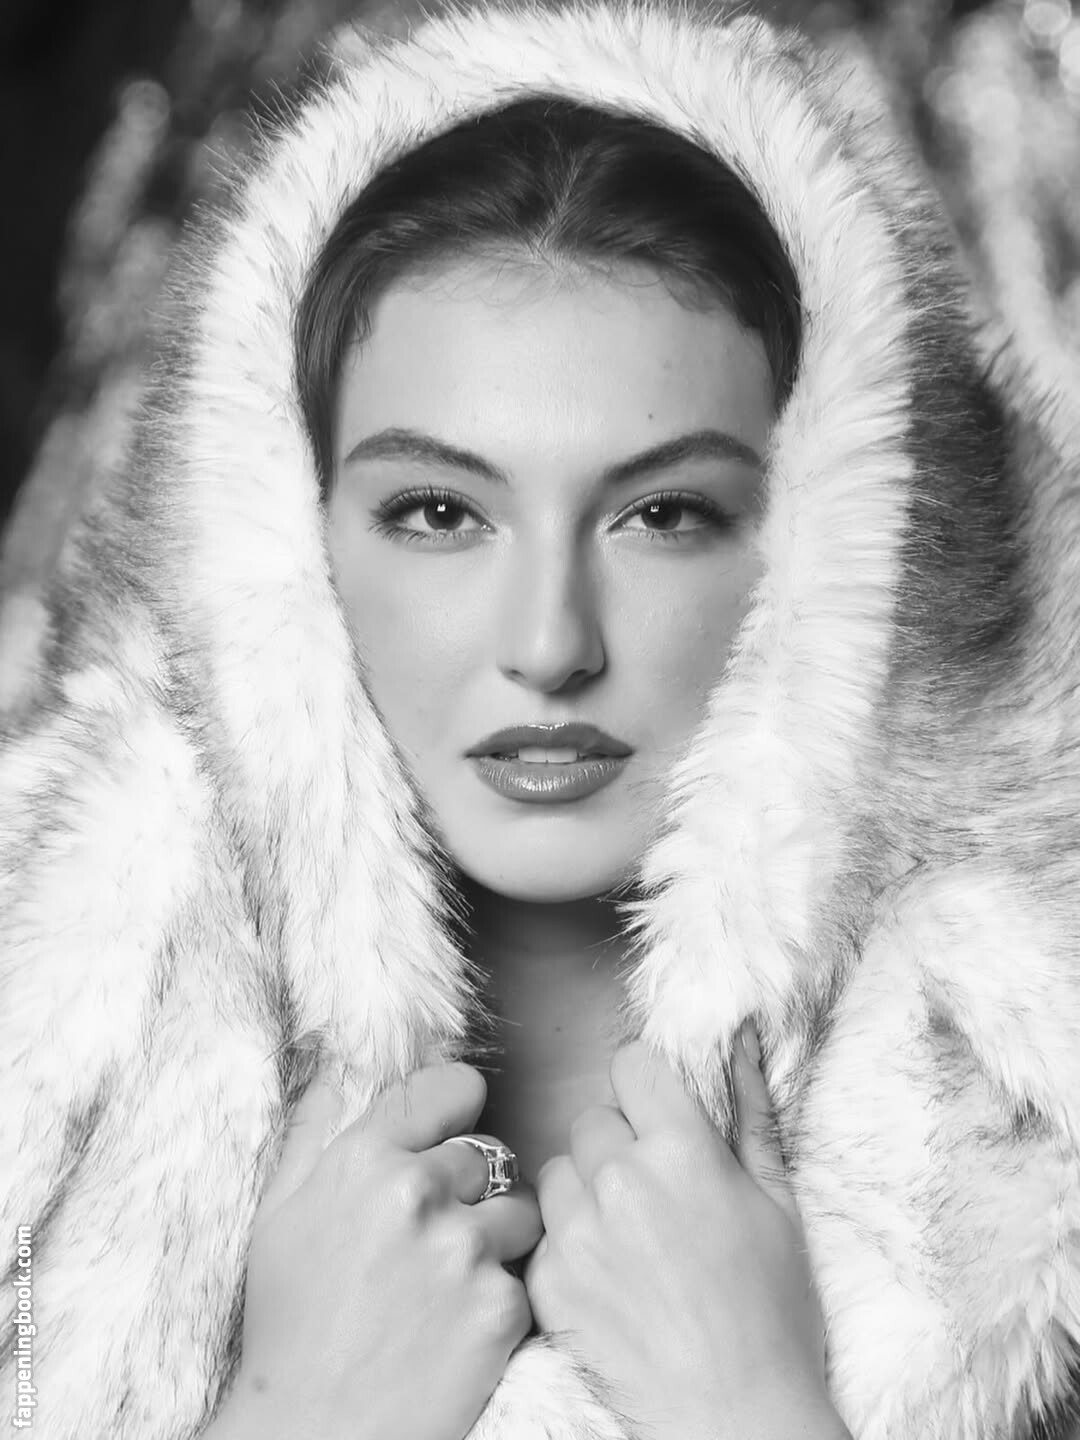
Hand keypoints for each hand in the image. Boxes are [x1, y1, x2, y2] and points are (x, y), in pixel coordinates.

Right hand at [214, 1060, 541, 1439]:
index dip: (457, 1107)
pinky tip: (460, 1325)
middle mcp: (417, 1193)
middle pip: (488, 1153)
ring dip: (498, 1237)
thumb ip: (314, 1129)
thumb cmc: (289, 1326)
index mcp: (363, 1160)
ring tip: (453, 1280)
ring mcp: (463, 1250)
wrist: (312, 1435)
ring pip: (520, 1210)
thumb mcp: (280, 1215)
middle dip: (471, 1187)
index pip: (447, 1088)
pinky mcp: (501, 1308)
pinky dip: (502, 1296)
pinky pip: (526, 1274)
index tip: (454, 1128)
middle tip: (436, 1235)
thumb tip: (337, 1064)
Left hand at [524, 1029, 848, 1439]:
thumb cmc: (772, 1311)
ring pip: (559, 1170)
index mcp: (681, 1150)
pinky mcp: (548, 1281)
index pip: (631, 1064)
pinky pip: (542, 1230)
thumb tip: (740, 1038)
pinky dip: (568, 1245)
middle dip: (619, 1142)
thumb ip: (752, 1110)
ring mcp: (577, 1233)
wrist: (735, 1415)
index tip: (658, 1113)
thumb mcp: (779, 1201)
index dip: (646, 1086)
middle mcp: (620, 1180)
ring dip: (586, 1190)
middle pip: (592, 1118)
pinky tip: (609, 1276)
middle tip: (653, 1190)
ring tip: (627, 1235)